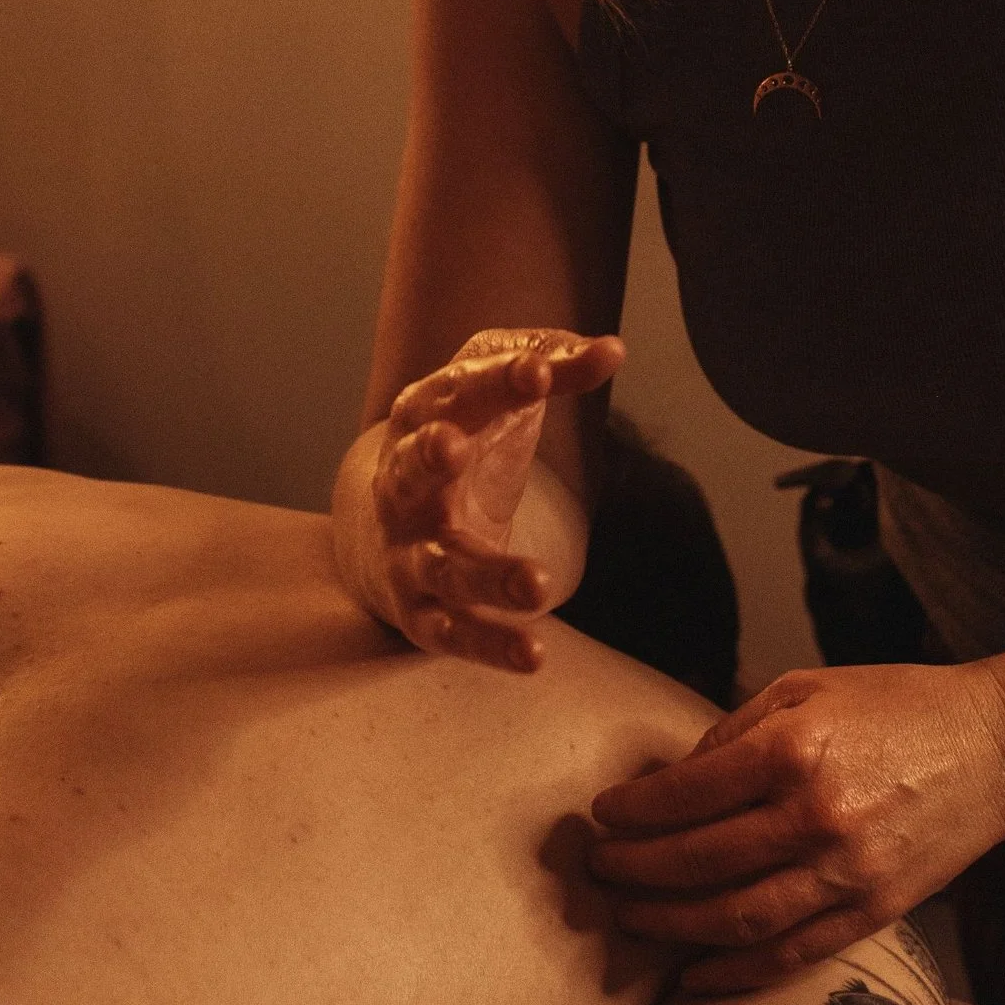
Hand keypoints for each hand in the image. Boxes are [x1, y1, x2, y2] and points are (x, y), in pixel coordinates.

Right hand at [366, 327, 623, 672]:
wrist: (390, 527)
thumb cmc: (461, 439)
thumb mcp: (500, 393)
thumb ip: (554, 366)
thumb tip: (614, 349)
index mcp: (422, 417)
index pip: (457, 391)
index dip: (495, 380)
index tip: (539, 373)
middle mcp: (403, 483)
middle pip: (410, 469)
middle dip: (428, 457)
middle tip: (455, 447)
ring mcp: (408, 550)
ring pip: (440, 564)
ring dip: (484, 574)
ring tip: (538, 584)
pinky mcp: (421, 611)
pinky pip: (452, 631)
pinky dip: (489, 645)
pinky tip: (534, 655)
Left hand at [582, 662, 1004, 995]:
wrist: (998, 747)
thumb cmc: (897, 705)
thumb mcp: (806, 689)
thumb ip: (734, 733)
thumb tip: (671, 785)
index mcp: (796, 749)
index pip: (687, 794)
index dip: (632, 811)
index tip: (601, 815)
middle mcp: (818, 816)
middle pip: (699, 862)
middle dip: (634, 871)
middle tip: (596, 872)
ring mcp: (850, 873)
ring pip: (735, 919)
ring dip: (668, 925)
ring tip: (627, 918)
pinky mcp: (876, 912)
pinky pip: (790, 955)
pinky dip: (733, 973)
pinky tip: (689, 976)